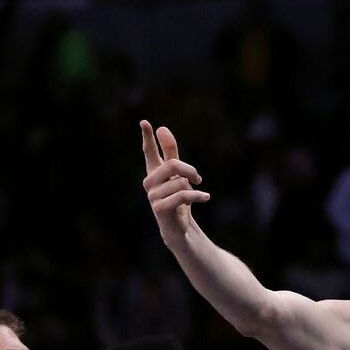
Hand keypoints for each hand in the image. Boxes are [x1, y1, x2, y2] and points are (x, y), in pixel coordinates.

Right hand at [140, 120, 209, 241]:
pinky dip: (197, 196)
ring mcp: (152, 195)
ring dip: (193, 188)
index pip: (149, 151)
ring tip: (196, 194)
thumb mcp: (178, 174)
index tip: (144, 121)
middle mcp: (149, 182)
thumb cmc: (178, 199)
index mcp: (154, 171)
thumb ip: (171, 152)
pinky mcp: (159, 208)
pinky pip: (182, 195)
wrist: (179, 228)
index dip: (147, 137)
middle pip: (172, 164)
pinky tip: (205, 197)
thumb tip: (162, 128)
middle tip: (197, 178)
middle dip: (189, 170)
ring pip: (179, 182)